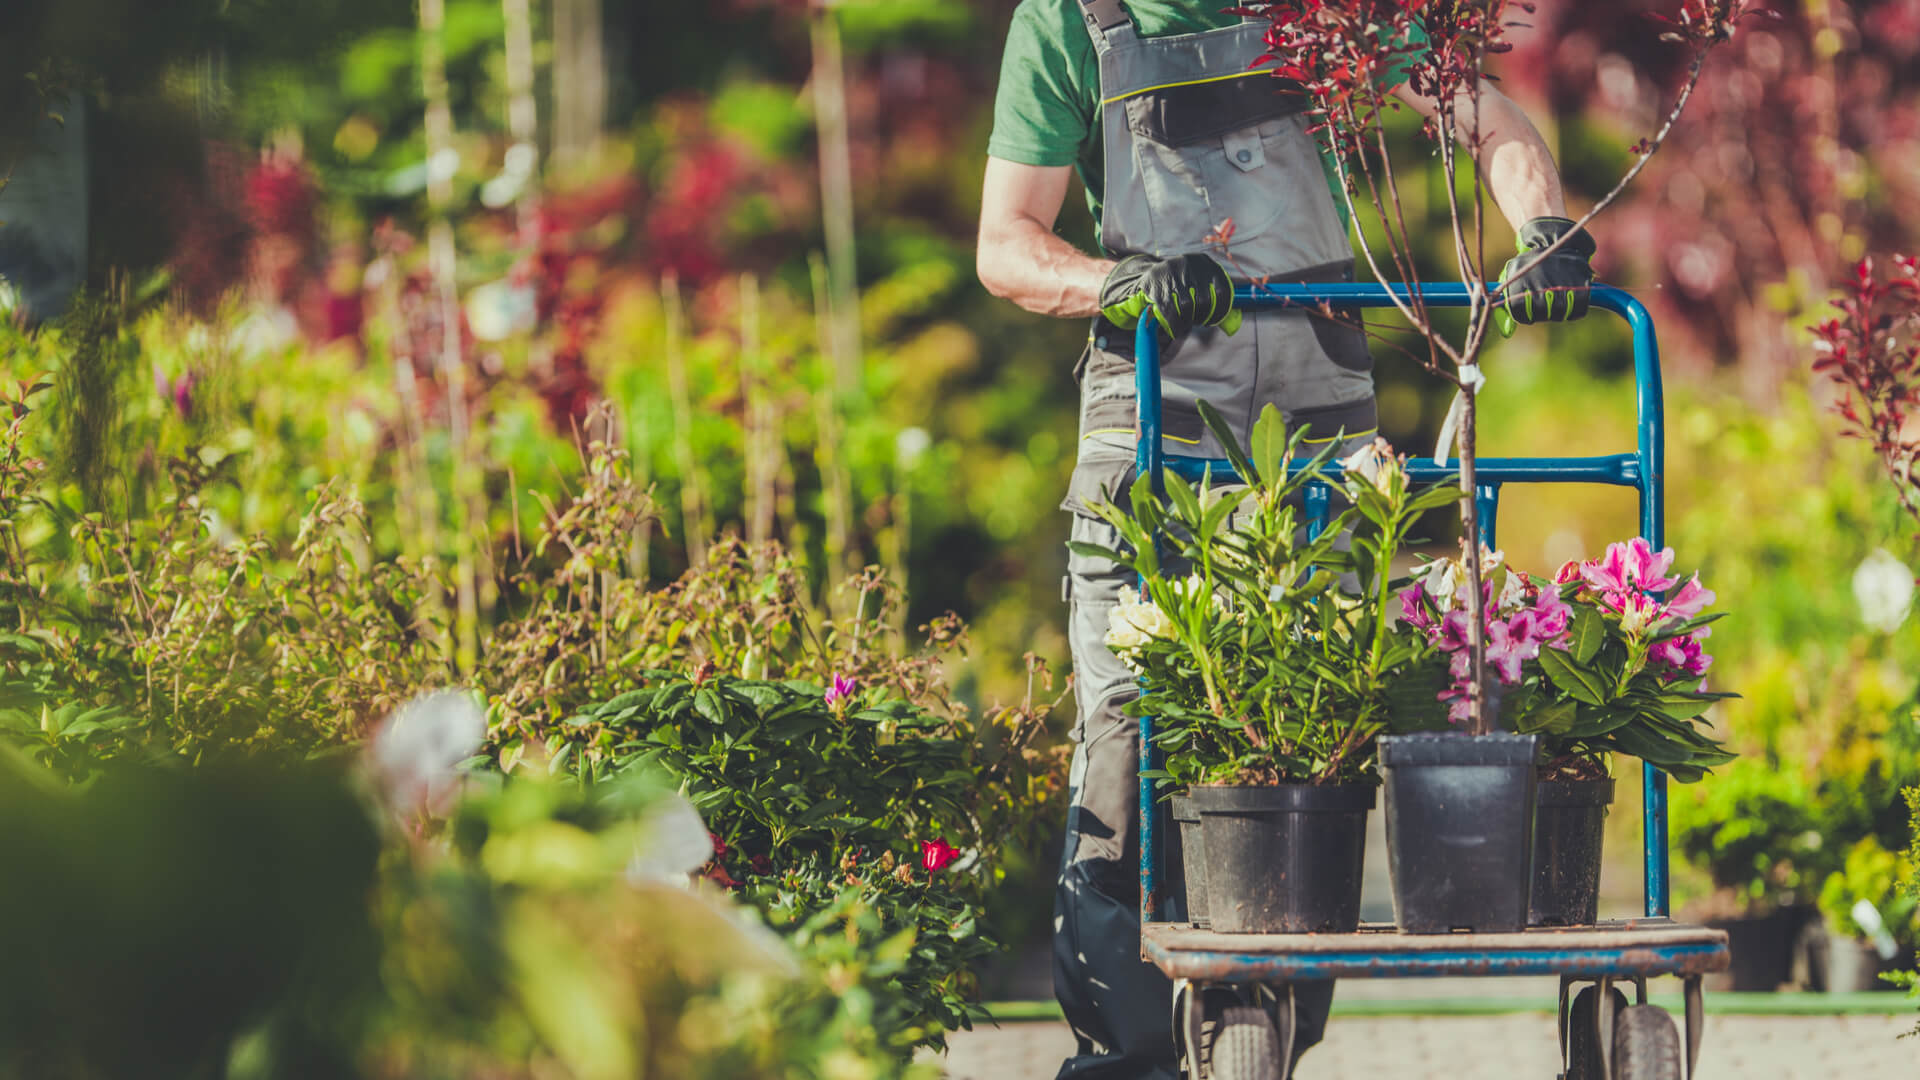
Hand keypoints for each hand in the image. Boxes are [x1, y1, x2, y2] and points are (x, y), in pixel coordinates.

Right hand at [1099, 253, 1241, 338]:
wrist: (1149, 276)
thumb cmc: (1181, 285)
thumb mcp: (1199, 284)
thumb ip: (1216, 301)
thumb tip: (1232, 324)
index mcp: (1204, 262)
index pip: (1222, 290)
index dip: (1221, 310)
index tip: (1214, 320)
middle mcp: (1188, 263)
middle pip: (1205, 300)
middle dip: (1202, 317)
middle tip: (1198, 321)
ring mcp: (1170, 273)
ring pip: (1187, 307)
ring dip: (1187, 322)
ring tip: (1185, 324)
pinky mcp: (1155, 284)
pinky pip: (1169, 312)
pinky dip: (1174, 325)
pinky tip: (1175, 329)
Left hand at [1494, 217, 1595, 336]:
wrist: (1552, 238)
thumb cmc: (1529, 267)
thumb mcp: (1512, 280)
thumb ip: (1508, 306)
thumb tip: (1506, 333)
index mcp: (1517, 277)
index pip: (1520, 313)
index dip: (1525, 317)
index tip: (1529, 313)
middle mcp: (1538, 277)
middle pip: (1540, 314)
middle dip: (1543, 315)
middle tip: (1545, 306)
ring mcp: (1559, 277)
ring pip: (1559, 312)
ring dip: (1558, 313)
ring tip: (1557, 303)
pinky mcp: (1579, 277)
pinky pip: (1579, 308)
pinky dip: (1576, 312)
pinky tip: (1572, 306)